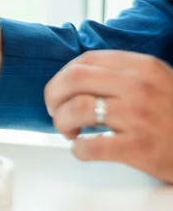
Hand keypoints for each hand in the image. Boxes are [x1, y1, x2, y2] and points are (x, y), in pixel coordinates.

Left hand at [45, 50, 172, 182]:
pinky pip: (92, 146)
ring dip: (62, 121)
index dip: (63, 75)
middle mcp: (138, 87)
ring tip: (69, 131)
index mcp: (141, 66)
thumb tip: (75, 77)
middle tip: (55, 109)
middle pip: (74, 79)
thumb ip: (122, 73)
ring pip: (77, 109)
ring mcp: (138, 116)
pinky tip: (82, 150)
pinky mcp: (138, 147)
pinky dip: (78, 149)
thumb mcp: (156, 80)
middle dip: (54, 95)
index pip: (86, 60)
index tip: (60, 89)